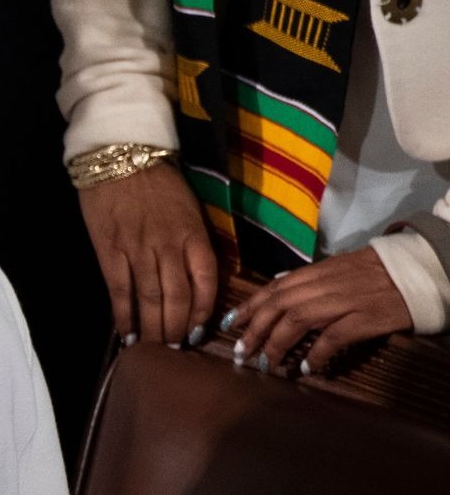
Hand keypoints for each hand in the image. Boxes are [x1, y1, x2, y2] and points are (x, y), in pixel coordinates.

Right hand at [78, 161, 219, 343]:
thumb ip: (193, 242)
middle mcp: (169, 246)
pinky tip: (126, 333)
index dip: (202, 314)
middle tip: (173, 350)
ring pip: (150, 299)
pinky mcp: (110, 250)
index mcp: (193, 235)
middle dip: (176, 330)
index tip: (196, 332)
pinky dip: (124, 315)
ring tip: (152, 348)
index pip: (205, 284)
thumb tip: (193, 280)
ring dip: (153, 329)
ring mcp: (138, 249)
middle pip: (178, 299)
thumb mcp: (189, 208)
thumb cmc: (157, 181)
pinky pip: (120, 290)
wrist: (119, 155)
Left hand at [228, 249, 412, 374]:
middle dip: (254, 330)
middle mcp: (321, 285)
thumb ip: (305, 278)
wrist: (409, 273)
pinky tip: (306, 368)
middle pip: (278, 306)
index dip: (247, 307)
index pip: (271, 289)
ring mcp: (342, 301)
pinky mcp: (364, 318)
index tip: (228, 324)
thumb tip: (275, 284)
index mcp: (312, 273)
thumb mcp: (332, 268)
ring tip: (267, 364)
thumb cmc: (369, 272)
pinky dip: (316, 353)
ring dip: (277, 344)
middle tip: (241, 353)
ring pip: (297, 320)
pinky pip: (333, 337)